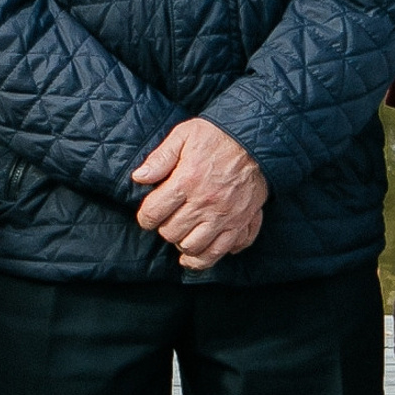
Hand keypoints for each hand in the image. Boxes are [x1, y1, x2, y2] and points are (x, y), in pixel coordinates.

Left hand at [131, 119, 267, 270]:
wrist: (255, 141)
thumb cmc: (216, 137)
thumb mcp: (183, 135)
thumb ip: (160, 158)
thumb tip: (139, 177)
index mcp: (187, 180)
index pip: (153, 213)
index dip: (145, 217)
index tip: (148, 215)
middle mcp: (205, 203)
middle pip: (171, 233)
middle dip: (164, 228)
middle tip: (168, 220)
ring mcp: (224, 216)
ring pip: (192, 247)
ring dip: (182, 244)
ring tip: (181, 235)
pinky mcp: (240, 223)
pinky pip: (219, 252)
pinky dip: (205, 259)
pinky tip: (196, 255)